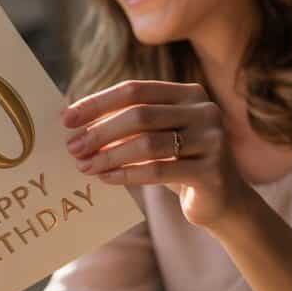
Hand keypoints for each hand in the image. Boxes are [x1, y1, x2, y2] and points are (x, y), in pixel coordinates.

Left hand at [62, 80, 251, 229]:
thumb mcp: (157, 136)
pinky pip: (159, 171)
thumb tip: (75, 120)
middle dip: (100, 132)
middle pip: (139, 115)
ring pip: (148, 144)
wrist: (223, 200)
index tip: (67, 119)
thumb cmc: (180, 163)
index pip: (135, 90)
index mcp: (189, 93)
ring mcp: (212, 140)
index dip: (98, 103)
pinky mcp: (211, 172)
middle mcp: (204, 111)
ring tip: (85, 166)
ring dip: (109, 156)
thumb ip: (128, 123)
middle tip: (73, 148)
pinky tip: (107, 179)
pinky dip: (127, 174)